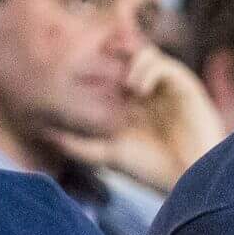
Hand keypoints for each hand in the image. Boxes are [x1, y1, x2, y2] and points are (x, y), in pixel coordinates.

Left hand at [59, 47, 225, 192]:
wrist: (189, 180)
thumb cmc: (152, 170)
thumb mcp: (107, 155)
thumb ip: (77, 145)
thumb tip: (44, 133)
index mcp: (133, 103)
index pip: (112, 72)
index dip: (96, 65)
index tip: (76, 69)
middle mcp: (150, 91)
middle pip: (128, 57)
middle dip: (112, 54)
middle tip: (97, 57)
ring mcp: (167, 87)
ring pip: (146, 54)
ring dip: (132, 63)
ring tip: (128, 87)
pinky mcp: (185, 86)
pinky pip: (164, 64)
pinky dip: (148, 70)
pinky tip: (140, 90)